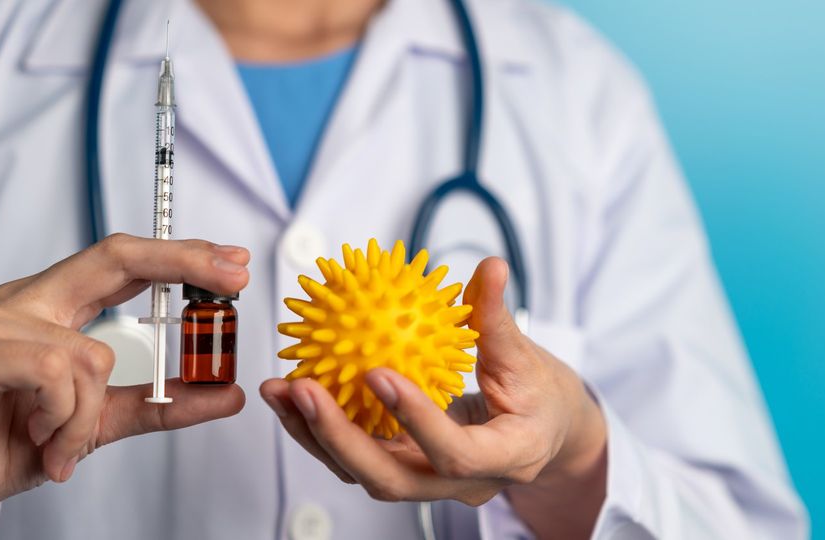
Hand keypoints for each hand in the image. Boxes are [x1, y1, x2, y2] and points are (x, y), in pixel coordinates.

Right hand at [0, 234, 248, 516]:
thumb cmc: (3, 444)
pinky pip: (58, 374)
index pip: (124, 264)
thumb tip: (227, 393)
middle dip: (183, 260)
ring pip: (94, 354)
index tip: (231, 263)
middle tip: (233, 277)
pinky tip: (39, 438)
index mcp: (52, 310)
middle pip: (115, 256)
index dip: (179, 257)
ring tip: (61, 444)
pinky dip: (64, 419)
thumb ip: (161, 404)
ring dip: (90, 416)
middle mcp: (25, 304)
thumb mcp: (98, 422)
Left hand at [261, 258, 607, 536]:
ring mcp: (429, 483)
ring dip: (316, 435)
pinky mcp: (406, 470)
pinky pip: (360, 456)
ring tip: (280, 390)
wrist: (544, 436)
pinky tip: (294, 394)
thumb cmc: (540, 398)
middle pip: (392, 480)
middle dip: (339, 439)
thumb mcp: (528, 358)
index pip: (454, 453)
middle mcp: (460, 484)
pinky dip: (323, 430)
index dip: (415, 419)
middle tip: (303, 389)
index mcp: (504, 458)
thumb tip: (489, 267)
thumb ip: (498, 318)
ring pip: (365, 474)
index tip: (377, 372)